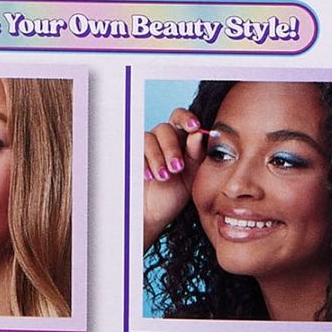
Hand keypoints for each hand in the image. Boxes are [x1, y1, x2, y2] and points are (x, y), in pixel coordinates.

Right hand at [142, 108, 206, 245]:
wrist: (155, 213)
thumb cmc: (176, 193)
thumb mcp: (191, 175)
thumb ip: (196, 155)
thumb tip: (198, 134)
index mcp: (182, 139)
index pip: (182, 119)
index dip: (187, 119)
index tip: (194, 127)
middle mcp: (164, 139)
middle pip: (165, 128)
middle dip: (172, 148)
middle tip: (177, 167)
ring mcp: (147, 147)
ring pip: (149, 138)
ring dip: (158, 158)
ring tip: (163, 177)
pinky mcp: (133, 156)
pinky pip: (136, 151)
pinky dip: (145, 164)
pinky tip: (150, 177)